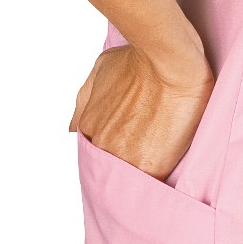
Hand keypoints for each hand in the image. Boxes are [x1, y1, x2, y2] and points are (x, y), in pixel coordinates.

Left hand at [68, 42, 214, 181]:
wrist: (169, 62)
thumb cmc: (140, 60)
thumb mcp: (101, 70)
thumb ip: (84, 100)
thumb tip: (74, 127)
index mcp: (89, 126)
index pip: (98, 148)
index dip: (117, 145)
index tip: (132, 141)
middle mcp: (101, 146)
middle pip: (112, 164)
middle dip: (127, 158)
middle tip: (148, 147)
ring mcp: (123, 159)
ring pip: (130, 176)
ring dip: (141, 169)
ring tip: (161, 154)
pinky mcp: (149, 168)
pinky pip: (150, 182)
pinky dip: (157, 178)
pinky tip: (167, 165)